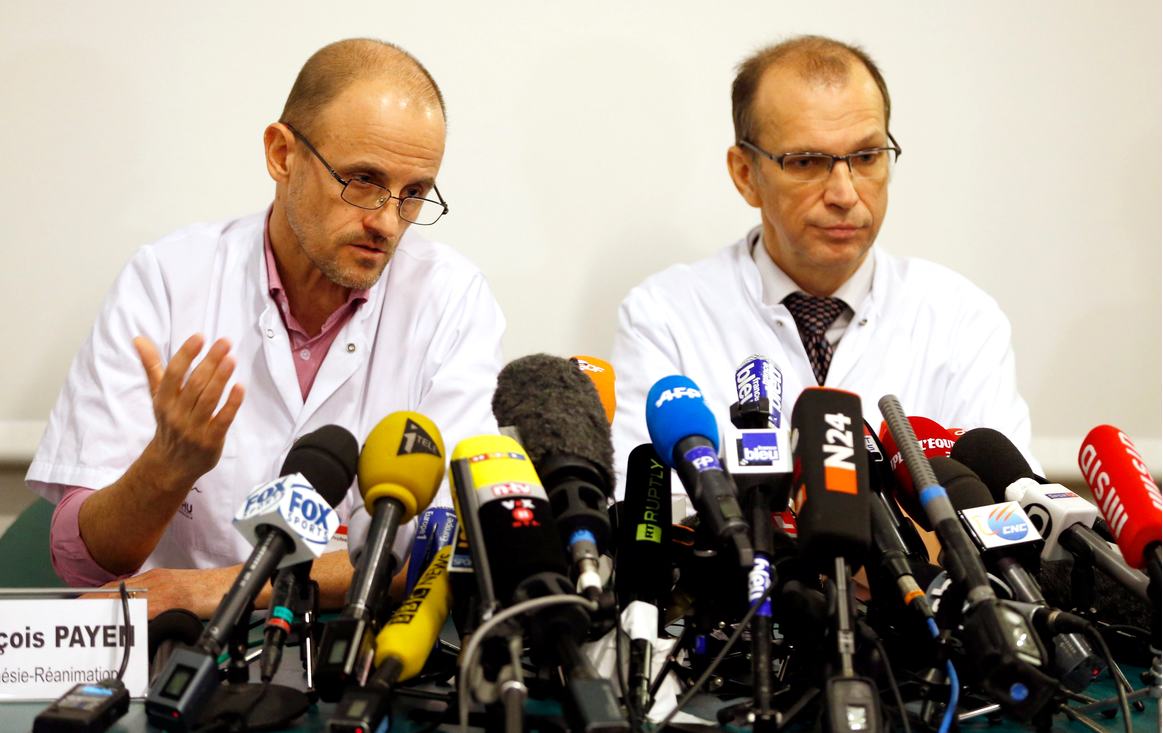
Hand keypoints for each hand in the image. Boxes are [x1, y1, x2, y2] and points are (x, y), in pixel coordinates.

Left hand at [87, 567, 226, 619]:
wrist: (232, 585)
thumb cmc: (210, 592)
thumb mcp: (178, 593)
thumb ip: (157, 602)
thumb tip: (141, 620)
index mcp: (155, 579)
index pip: (118, 586)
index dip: (95, 595)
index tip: (78, 604)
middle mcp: (155, 580)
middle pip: (115, 589)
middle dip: (92, 601)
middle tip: (72, 612)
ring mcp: (162, 587)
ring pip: (124, 595)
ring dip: (102, 606)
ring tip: (84, 617)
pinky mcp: (172, 597)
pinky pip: (143, 607)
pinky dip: (127, 614)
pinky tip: (116, 622)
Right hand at [134, 334, 244, 487]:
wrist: (170, 465)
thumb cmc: (169, 422)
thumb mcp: (158, 395)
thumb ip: (152, 367)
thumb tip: (139, 339)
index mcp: (163, 400)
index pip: (173, 374)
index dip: (186, 354)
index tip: (199, 337)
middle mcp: (176, 413)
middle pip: (194, 384)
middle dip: (210, 361)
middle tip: (225, 342)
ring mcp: (193, 428)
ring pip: (208, 400)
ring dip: (220, 378)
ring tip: (231, 359)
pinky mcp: (210, 441)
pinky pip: (222, 420)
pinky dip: (231, 404)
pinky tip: (240, 387)